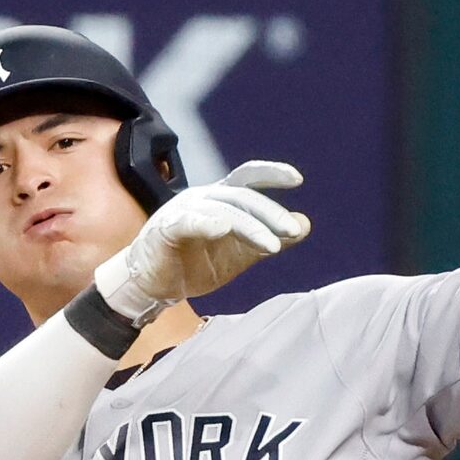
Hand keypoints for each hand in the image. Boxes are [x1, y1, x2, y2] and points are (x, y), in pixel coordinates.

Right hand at [95, 161, 310, 321]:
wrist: (154, 285)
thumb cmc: (195, 264)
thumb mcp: (241, 254)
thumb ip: (271, 239)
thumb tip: (305, 224)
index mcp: (220, 200)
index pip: (247, 179)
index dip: (271, 174)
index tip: (297, 180)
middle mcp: (203, 198)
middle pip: (241, 197)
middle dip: (270, 213)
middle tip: (293, 231)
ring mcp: (183, 211)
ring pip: (222, 211)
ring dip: (250, 227)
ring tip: (272, 246)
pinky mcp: (165, 230)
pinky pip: (186, 222)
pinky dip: (205, 223)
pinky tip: (222, 229)